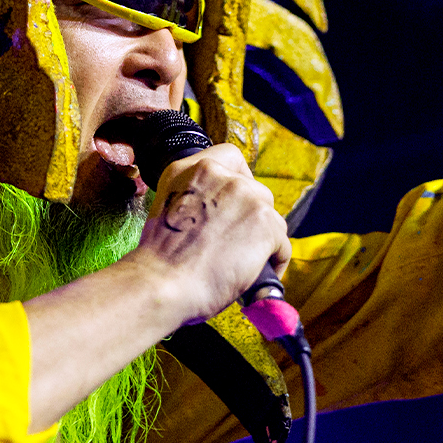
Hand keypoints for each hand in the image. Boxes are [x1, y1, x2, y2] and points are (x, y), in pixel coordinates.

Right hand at [131, 144, 290, 323]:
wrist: (163, 284)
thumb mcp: (167, 212)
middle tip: (239, 243)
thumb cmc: (160, 263)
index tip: (237, 204)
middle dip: (251, 217)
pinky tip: (259, 276)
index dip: (239, 181)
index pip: (229, 158)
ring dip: (263, 239)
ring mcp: (245, 195)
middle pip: (254, 190)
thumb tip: (219, 217)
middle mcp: (218, 174)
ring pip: (271, 217)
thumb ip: (194, 202)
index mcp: (188, 170)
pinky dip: (275, 261)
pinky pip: (282, 244)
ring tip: (248, 263)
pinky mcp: (265, 222)